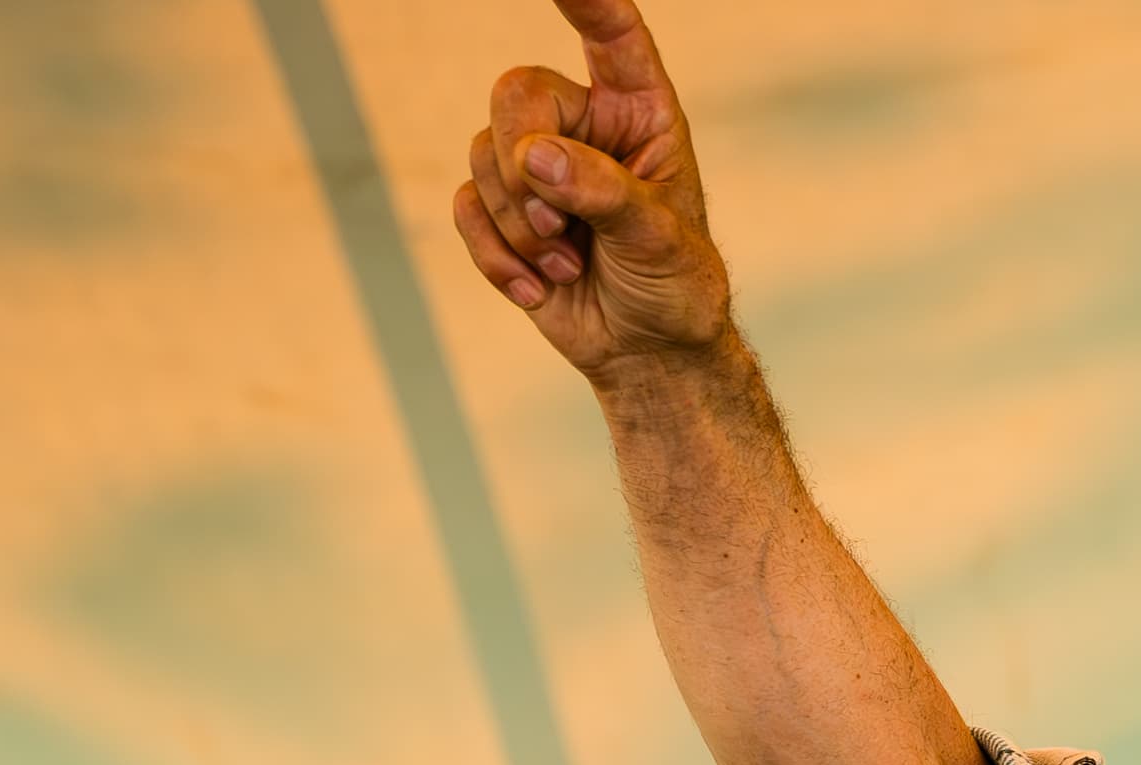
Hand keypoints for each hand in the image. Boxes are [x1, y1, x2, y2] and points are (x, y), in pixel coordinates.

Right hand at [451, 0, 731, 382]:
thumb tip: (536, 158)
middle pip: (515, 94)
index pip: (613, 36)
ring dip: (519, 227)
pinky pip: (466, 207)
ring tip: (569, 265)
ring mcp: (537, 163)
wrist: (648, 354)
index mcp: (639, 112)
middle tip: (557, 227)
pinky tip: (537, 289)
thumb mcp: (660, 242)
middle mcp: (584, 124)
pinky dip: (495, 255)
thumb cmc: (674, 287)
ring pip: (484, 156)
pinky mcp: (501, 208)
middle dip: (524, 165)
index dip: (588, 0)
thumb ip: (605, 193)